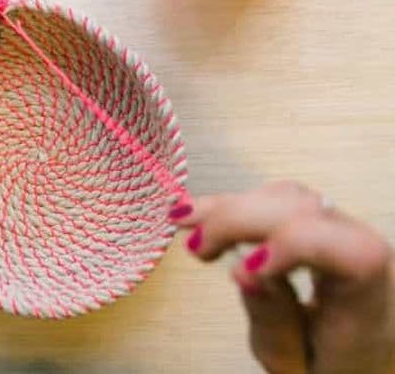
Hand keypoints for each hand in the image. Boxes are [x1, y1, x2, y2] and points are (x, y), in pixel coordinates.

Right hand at [171, 181, 394, 373]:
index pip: (351, 252)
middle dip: (242, 219)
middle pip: (307, 210)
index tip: (242, 268)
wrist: (356, 363)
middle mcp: (360, 253)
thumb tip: (244, 274)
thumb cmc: (329, 368)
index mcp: (368, 300)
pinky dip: (236, 205)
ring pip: (288, 197)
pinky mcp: (319, 226)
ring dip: (232, 207)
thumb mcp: (296, 367)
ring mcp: (342, 233)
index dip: (296, 245)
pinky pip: (279, 202)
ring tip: (186, 222)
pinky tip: (202, 212)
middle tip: (196, 246)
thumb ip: (276, 325)